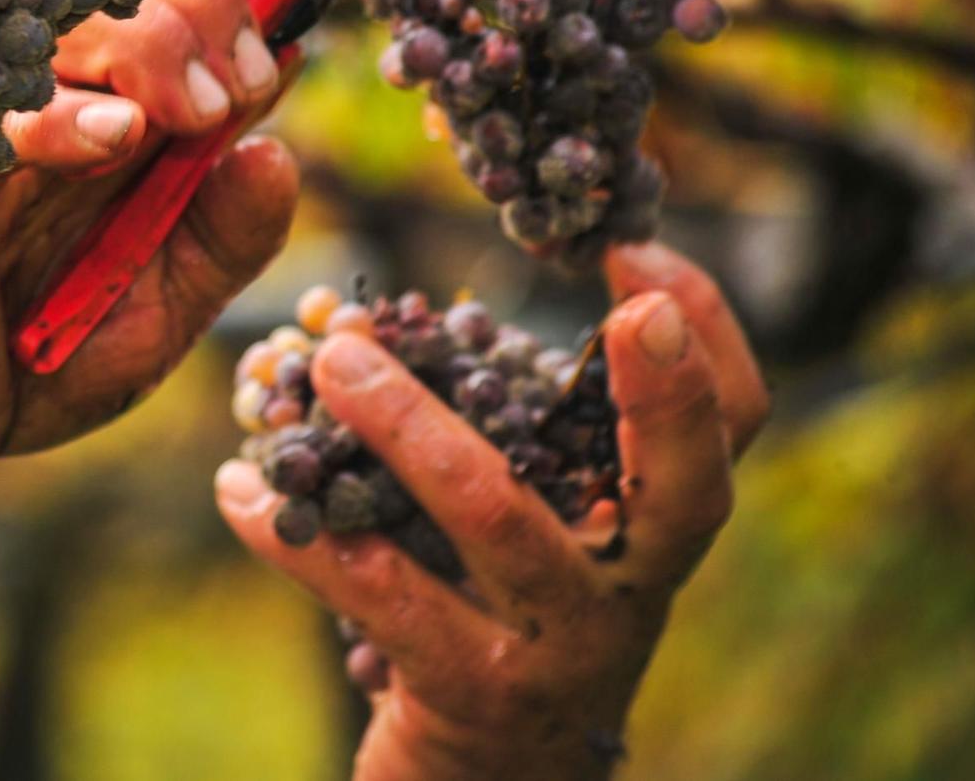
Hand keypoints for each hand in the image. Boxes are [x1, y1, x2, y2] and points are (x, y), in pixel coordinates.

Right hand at [0, 0, 307, 570]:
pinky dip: (65, 120)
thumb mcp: (163, 312)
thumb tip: (277, 151)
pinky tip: (117, 135)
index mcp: (111, 110)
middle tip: (249, 86)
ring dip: (156, 49)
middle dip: (214, 4)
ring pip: (72, 27)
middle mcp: (48, 93)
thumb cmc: (35, 359)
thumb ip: (224, 239)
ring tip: (197, 114)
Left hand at [215, 243, 767, 780]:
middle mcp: (630, 583)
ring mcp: (559, 642)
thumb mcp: (531, 518)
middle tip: (613, 300)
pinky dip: (298, 529)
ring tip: (330, 360)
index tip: (633, 246)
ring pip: (498, 512)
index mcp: (651, 523)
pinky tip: (239, 488)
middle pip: (680, 480)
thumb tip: (370, 313)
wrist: (485, 775)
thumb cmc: (496, 605)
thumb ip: (498, 427)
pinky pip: (378, 589)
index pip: (735, 423)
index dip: (706, 331)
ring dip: (407, 422)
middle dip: (651, 385)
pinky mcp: (471, 687)